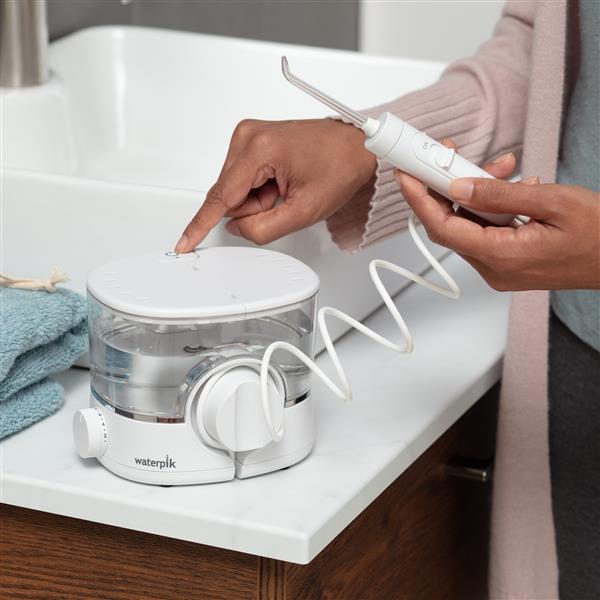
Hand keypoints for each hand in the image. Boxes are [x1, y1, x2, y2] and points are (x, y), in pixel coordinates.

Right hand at [175, 119, 376, 251]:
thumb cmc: (339, 167)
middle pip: (230, 196)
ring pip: (235, 190)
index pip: (221, 197)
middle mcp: (248, 135)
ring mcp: (248, 135)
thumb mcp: (305, 211)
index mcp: (259, 149)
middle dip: (254, 207)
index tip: (184, 242)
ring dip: (259, 199)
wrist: (355, 147)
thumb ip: (264, 228)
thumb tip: (237, 228)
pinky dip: (260, 188)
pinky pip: (243, 179)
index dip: (201, 225)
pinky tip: (281, 181)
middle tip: (285, 198)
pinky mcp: (252, 140)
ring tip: (286, 187)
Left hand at [395, 140, 599, 290]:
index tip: (406, 174)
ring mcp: (500, 269)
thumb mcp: (554, 202)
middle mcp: (494, 269)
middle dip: (444, 187)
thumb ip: (501, 195)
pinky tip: (511, 187)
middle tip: (448, 155)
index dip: (419, 199)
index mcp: (502, 257)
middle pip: (450, 226)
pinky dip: (488, 206)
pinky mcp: (507, 263)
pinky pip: (484, 232)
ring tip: (501, 166)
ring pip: (468, 226)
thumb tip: (460, 185)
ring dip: (473, 193)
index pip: (443, 227)